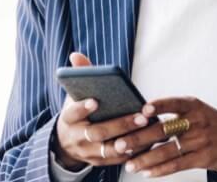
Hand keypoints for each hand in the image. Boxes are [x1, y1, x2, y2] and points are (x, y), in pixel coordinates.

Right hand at [52, 53, 151, 170]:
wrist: (67, 143)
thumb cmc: (76, 113)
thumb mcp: (73, 95)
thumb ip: (79, 75)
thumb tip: (76, 54)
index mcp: (68, 119)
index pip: (73, 113)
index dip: (82, 108)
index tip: (95, 100)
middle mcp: (76, 138)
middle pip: (97, 133)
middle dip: (120, 125)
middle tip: (141, 116)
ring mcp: (88, 153)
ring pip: (110, 150)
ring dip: (131, 140)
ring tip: (148, 129)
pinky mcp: (100, 162)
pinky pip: (118, 160)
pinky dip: (133, 152)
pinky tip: (149, 141)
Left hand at [113, 97, 216, 177]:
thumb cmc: (210, 122)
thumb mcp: (197, 109)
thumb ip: (174, 111)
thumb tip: (140, 115)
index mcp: (193, 105)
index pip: (173, 103)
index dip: (158, 106)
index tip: (142, 110)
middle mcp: (196, 121)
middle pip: (163, 130)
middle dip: (138, 138)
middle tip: (119, 144)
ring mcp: (200, 141)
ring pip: (167, 151)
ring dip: (145, 159)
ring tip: (129, 164)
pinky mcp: (203, 158)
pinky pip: (177, 165)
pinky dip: (160, 170)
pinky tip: (147, 172)